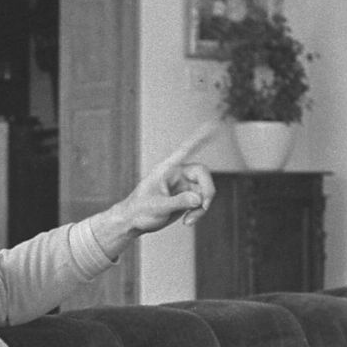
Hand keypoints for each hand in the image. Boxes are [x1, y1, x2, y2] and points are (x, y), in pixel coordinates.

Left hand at [90, 126, 217, 255]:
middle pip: (203, 174)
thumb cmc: (139, 210)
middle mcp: (177, 174)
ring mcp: (183, 186)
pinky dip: (198, 212)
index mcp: (167, 169)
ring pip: (205, 192)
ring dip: (202, 208)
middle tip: (203, 207)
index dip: (199, 139)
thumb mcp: (157, 207)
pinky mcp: (186, 197)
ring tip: (189, 220)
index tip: (212, 125)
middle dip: (207, 192)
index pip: (185, 150)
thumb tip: (199, 199)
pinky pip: (201, 202)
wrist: (133, 222)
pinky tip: (188, 221)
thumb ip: (178, 202)